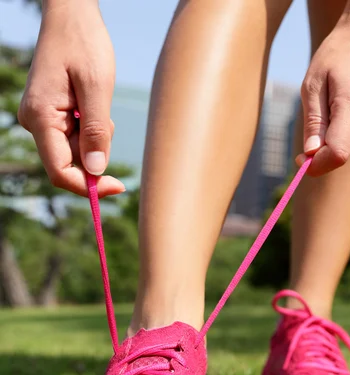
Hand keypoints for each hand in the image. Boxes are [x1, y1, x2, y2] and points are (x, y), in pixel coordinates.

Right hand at [18, 1, 124, 197]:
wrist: (71, 15)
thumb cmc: (83, 43)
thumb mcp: (97, 87)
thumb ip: (96, 133)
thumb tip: (96, 172)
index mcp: (41, 117)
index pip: (60, 171)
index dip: (88, 186)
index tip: (117, 186)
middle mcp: (34, 122)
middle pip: (69, 162)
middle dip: (95, 153)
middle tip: (108, 120)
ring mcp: (41, 119)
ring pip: (74, 150)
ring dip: (94, 138)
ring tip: (98, 103)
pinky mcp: (50, 116)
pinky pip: (74, 136)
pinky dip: (90, 128)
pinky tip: (92, 103)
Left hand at [297, 14, 349, 176]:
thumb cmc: (335, 57)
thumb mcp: (312, 85)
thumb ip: (313, 122)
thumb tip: (311, 153)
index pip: (337, 153)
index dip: (316, 164)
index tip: (300, 160)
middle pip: (338, 152)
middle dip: (319, 147)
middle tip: (313, 116)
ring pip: (343, 147)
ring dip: (329, 135)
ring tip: (331, 102)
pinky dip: (339, 130)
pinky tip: (341, 105)